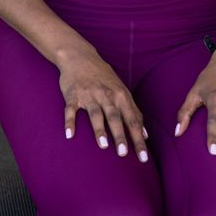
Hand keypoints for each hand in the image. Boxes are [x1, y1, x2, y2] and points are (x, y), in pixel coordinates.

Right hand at [58, 47, 150, 162]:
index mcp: (121, 95)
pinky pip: (71, 109)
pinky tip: (69, 134)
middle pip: (115, 117)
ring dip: (99, 129)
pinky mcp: (73, 94)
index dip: (138, 139)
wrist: (80, 56)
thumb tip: (145, 135)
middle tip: (123, 154)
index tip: (143, 158)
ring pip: (95, 113)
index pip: (133, 120)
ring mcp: (89, 94)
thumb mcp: (122, 90)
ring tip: (103, 145)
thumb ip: (133, 112)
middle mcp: (106, 95)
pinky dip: (69, 121)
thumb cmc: (103, 77)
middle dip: (120, 135)